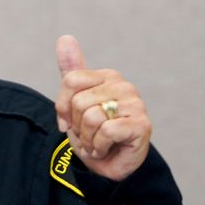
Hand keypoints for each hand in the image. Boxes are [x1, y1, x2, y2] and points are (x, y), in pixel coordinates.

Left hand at [54, 35, 151, 180]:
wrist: (112, 165)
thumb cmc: (93, 133)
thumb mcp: (75, 103)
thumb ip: (70, 72)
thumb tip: (64, 38)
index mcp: (108, 76)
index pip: (70, 81)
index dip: (63, 106)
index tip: (69, 121)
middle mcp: (124, 86)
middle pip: (78, 102)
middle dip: (76, 125)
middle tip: (88, 134)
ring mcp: (135, 105)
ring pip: (91, 117)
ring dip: (87, 138)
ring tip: (97, 142)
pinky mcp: (141, 125)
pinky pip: (105, 131)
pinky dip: (99, 146)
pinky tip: (106, 148)